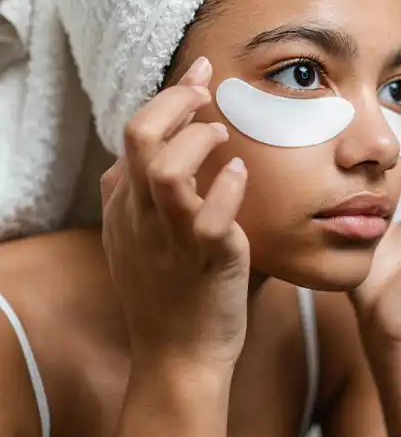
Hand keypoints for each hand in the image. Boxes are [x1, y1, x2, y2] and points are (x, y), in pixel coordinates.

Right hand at [100, 57, 249, 368]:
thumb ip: (155, 198)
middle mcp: (140, 218)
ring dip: (198, 141)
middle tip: (207, 90)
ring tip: (222, 136)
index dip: (166, 99)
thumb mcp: (145, 241)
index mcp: (125, 208)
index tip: (199, 77)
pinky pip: (211, 215)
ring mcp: (170, 238)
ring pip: (165, 170)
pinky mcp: (205, 260)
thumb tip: (190, 153)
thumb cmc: (172, 295)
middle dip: (176, 101)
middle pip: (140, 138)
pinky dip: (228, 186)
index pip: (132, 135)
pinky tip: (239, 174)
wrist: (177, 359)